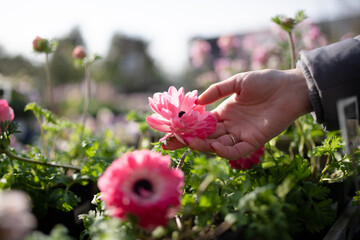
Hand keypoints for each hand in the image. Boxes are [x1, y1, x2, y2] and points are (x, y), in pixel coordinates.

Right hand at [164, 69, 311, 159]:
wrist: (290, 87)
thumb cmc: (265, 81)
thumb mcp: (237, 82)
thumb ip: (216, 90)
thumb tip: (196, 101)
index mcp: (224, 113)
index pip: (201, 123)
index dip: (186, 127)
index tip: (170, 129)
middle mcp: (229, 126)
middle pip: (205, 136)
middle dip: (187, 140)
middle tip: (169, 142)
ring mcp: (240, 134)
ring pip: (217, 145)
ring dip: (203, 145)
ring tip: (189, 141)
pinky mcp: (254, 141)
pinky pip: (236, 150)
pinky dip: (224, 151)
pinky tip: (213, 145)